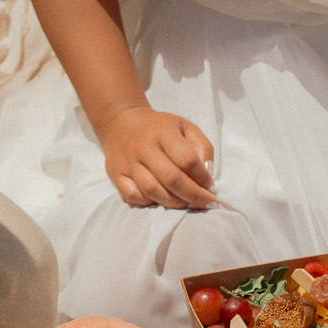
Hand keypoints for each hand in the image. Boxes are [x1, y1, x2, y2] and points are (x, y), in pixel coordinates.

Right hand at [96, 105, 216, 208]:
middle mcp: (144, 147)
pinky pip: (133, 196)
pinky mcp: (116, 175)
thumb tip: (208, 172)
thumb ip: (202, 146)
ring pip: (152, 191)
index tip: (211, 187)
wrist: (122, 123)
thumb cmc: (160, 128)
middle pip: (171, 178)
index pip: (187, 159)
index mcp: (163, 132)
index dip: (202, 177)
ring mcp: (128, 163)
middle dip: (193, 195)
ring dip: (174, 202)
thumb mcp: (185, 127)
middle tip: (206, 203)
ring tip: (187, 204)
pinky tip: (161, 200)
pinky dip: (149, 203)